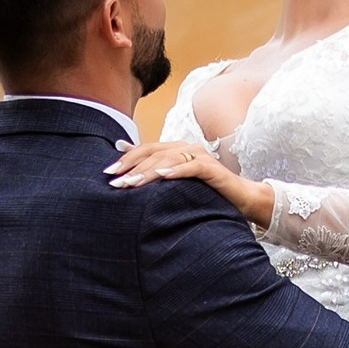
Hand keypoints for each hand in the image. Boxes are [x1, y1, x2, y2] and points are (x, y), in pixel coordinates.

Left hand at [107, 137, 275, 228]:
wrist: (241, 199)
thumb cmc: (207, 194)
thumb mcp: (177, 185)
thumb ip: (157, 175)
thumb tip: (129, 171)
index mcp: (176, 149)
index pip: (146, 149)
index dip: (126, 159)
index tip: (108, 172)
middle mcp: (186, 148)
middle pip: (153, 152)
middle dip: (132, 167)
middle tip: (115, 182)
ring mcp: (200, 156)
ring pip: (168, 159)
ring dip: (148, 171)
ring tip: (132, 183)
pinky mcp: (212, 168)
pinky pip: (191, 167)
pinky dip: (176, 171)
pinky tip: (162, 177)